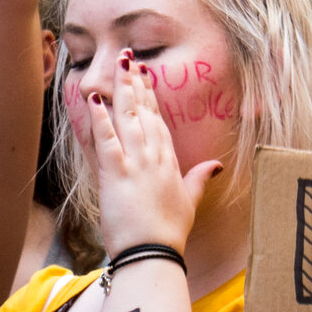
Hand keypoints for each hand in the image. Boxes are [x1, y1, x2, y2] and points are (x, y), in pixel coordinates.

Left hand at [88, 52, 219, 256]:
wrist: (153, 253)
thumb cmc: (168, 231)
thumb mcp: (189, 202)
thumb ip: (200, 179)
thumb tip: (217, 165)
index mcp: (169, 163)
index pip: (158, 121)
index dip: (151, 97)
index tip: (145, 76)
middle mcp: (154, 157)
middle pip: (144, 113)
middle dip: (135, 84)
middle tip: (128, 58)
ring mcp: (136, 163)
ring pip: (128, 119)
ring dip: (121, 90)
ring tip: (116, 66)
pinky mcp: (117, 174)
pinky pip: (107, 140)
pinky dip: (100, 119)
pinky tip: (94, 99)